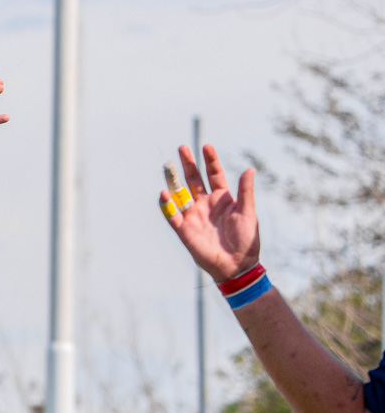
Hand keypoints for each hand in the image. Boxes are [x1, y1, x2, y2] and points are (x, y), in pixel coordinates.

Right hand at [162, 143, 259, 283]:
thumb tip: (249, 169)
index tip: (206, 146)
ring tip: (168, 166)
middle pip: (194, 180)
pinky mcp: (184, 229)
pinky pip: (172, 215)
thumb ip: (245, 192)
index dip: (210, 161)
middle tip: (182, 148)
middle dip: (188, 164)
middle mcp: (205, 204)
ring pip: (180, 193)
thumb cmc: (246, 241)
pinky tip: (164, 194)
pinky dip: (167, 206)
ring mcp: (193, 215)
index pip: (214, 175)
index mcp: (222, 199)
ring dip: (174, 180)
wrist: (237, 266)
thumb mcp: (248, 214)